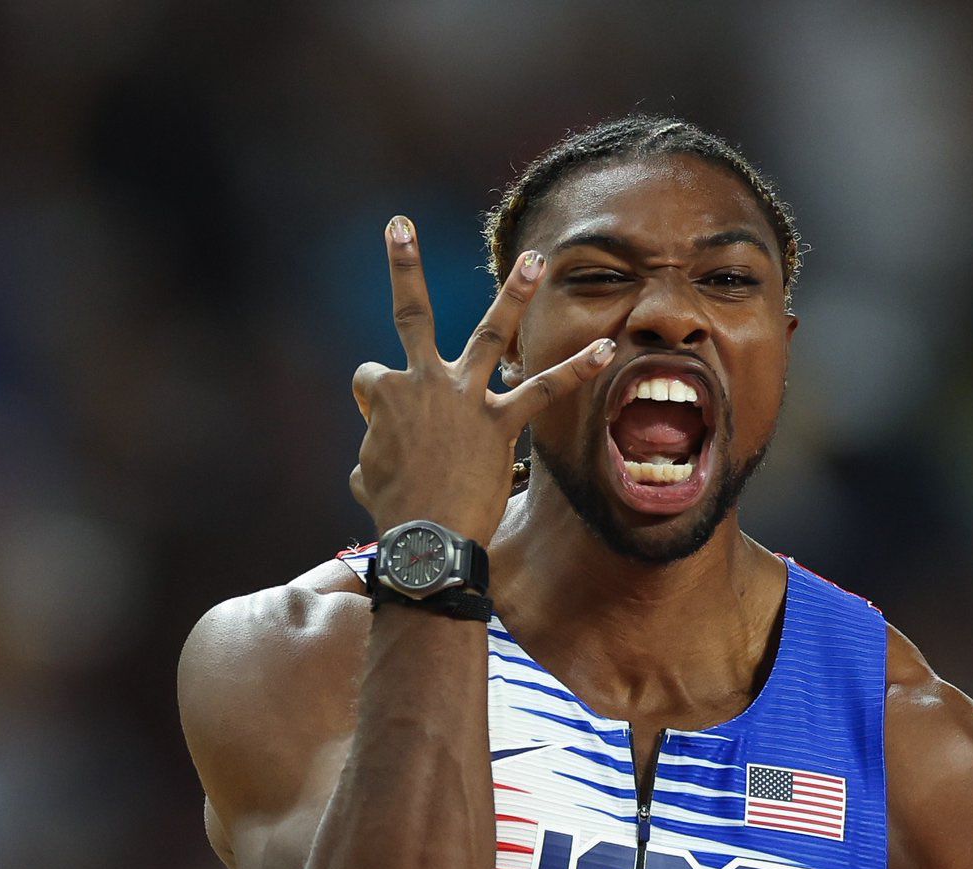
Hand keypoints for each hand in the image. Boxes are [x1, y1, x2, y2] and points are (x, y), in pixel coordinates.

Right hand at [350, 217, 614, 544]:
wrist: (424, 539)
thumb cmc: (393, 515)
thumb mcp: (365, 481)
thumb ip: (368, 463)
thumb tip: (366, 472)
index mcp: (383, 394)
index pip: (372, 378)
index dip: (374, 404)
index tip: (384, 434)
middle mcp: (422, 381)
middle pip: (410, 314)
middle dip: (402, 265)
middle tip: (399, 224)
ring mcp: (464, 398)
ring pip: (490, 333)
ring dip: (513, 293)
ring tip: (534, 258)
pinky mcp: (500, 423)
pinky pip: (544, 390)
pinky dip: (577, 368)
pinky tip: (607, 347)